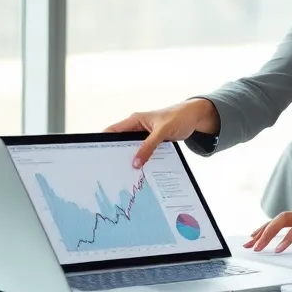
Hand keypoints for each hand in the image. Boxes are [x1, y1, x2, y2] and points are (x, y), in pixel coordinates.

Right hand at [105, 99, 219, 167]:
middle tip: (110, 170)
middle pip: (120, 143)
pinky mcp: (152, 143)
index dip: (103, 141)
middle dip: (115, 154)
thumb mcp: (163, 131)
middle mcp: (137, 128)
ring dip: (130, 159)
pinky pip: (143, 153)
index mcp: (135, 120)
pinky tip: (140, 171)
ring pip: (132, 149)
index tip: (96, 155)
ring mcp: (144, 136)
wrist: (195, 118)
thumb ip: (149, 146)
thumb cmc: (179, 117)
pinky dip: (142, 160)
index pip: (112, 131)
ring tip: (124, 174)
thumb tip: (135, 163)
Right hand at [245, 195, 291, 252]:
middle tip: (256, 246)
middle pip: (284, 218)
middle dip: (268, 231)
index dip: (289, 235)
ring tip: (250, 241)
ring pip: (280, 218)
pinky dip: (269, 227)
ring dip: (264, 229)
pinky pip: (283, 221)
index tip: (279, 248)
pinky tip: (259, 235)